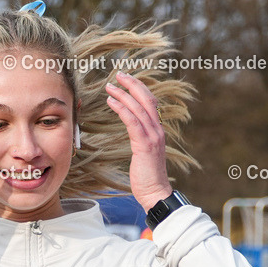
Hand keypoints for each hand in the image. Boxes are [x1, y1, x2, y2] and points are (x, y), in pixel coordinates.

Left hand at [105, 71, 172, 211]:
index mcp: (158, 131)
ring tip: (109, 86)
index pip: (151, 103)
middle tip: (119, 74)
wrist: (155, 192)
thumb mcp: (144, 154)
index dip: (140, 89)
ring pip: (138, 108)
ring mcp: (153, 137)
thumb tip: (132, 130)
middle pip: (147, 99)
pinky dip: (121, 109)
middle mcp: (158, 130)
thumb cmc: (147, 177)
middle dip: (133, 84)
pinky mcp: (144, 144)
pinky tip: (111, 102)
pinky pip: (132, 121)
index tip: (127, 80)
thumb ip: (141, 139)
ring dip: (123, 94)